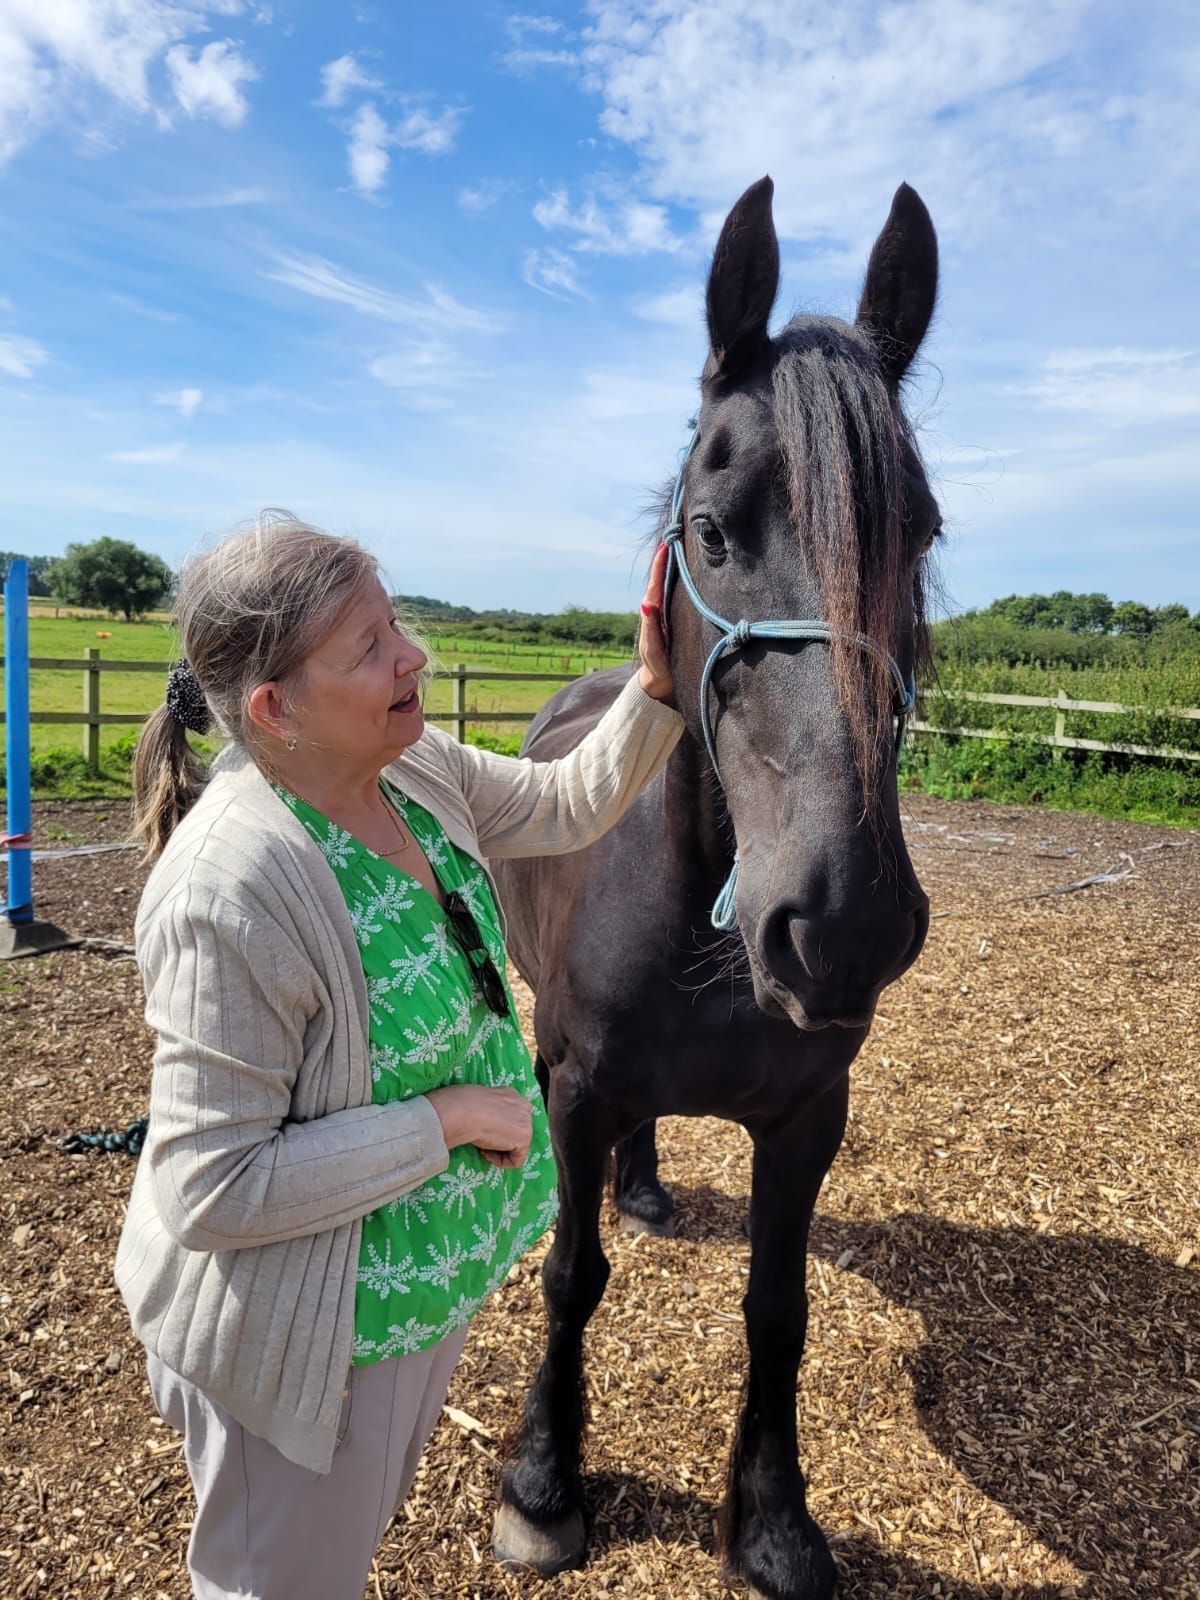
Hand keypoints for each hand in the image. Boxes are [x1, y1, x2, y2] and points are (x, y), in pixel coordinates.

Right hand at [425, 1085, 532, 1168]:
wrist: (464, 1110)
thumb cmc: (461, 1103)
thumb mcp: (478, 1099)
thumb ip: (489, 1108)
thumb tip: (484, 1119)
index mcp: (511, 1094)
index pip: (511, 1117)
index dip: (496, 1127)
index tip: (482, 1130)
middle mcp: (523, 1106)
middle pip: (516, 1131)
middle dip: (500, 1139)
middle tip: (482, 1140)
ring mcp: (527, 1122)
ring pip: (516, 1147)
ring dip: (498, 1150)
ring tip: (481, 1144)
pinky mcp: (524, 1139)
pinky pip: (516, 1160)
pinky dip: (500, 1161)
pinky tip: (486, 1151)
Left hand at [637, 543, 673, 705]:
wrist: (661, 681)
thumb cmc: (656, 666)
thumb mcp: (653, 648)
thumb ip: (650, 628)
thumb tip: (645, 604)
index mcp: (652, 613)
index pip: (656, 584)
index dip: (660, 564)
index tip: (665, 545)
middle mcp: (658, 609)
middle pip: (662, 579)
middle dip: (668, 558)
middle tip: (675, 535)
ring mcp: (666, 614)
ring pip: (670, 586)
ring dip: (674, 567)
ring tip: (680, 546)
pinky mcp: (673, 619)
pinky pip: (677, 595)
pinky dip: (680, 581)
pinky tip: (688, 572)